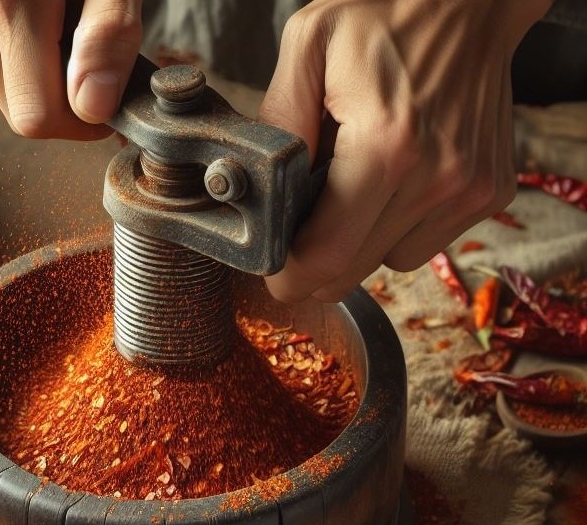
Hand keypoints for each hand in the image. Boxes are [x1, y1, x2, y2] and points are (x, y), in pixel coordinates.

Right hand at [0, 0, 143, 139]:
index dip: (80, 120)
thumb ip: (107, 36)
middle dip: (59, 94)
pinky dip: (6, 50)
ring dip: (32, 72)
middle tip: (83, 47)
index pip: (36, 117)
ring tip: (49, 16)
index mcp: (8, 2)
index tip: (106, 100)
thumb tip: (92, 108)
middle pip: (18, 110)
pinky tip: (18, 10)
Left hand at [259, 0, 553, 302]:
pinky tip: (395, 178)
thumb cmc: (386, 14)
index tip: (272, 268)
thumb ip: (278, 118)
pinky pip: (424, 243)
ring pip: (388, 262)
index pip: (326, 256)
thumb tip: (259, 186)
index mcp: (386, 148)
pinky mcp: (490, 194)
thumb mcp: (309, 44)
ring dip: (360, 239)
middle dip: (317, 258)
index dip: (288, 275)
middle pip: (353, 271)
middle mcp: (436, 180)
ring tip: (356, 181)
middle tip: (301, 221)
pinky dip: (400, 225)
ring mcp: (468, 191)